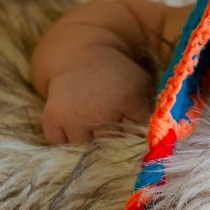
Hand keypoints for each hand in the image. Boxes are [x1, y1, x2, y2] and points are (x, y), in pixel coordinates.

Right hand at [40, 49, 155, 144]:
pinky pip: (61, 148)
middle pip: (113, 149)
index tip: (138, 140)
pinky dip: (68, 148)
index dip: (140, 140)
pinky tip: (76, 137)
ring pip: (88, 153)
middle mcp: (98, 111)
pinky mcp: (52, 121)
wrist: (78, 57)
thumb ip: (150, 112)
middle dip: (118, 148)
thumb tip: (157, 142)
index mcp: (126, 99)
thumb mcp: (140, 85)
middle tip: (116, 141)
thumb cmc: (115, 76)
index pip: (139, 136)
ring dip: (93, 151)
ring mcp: (73, 118)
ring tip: (95, 139)